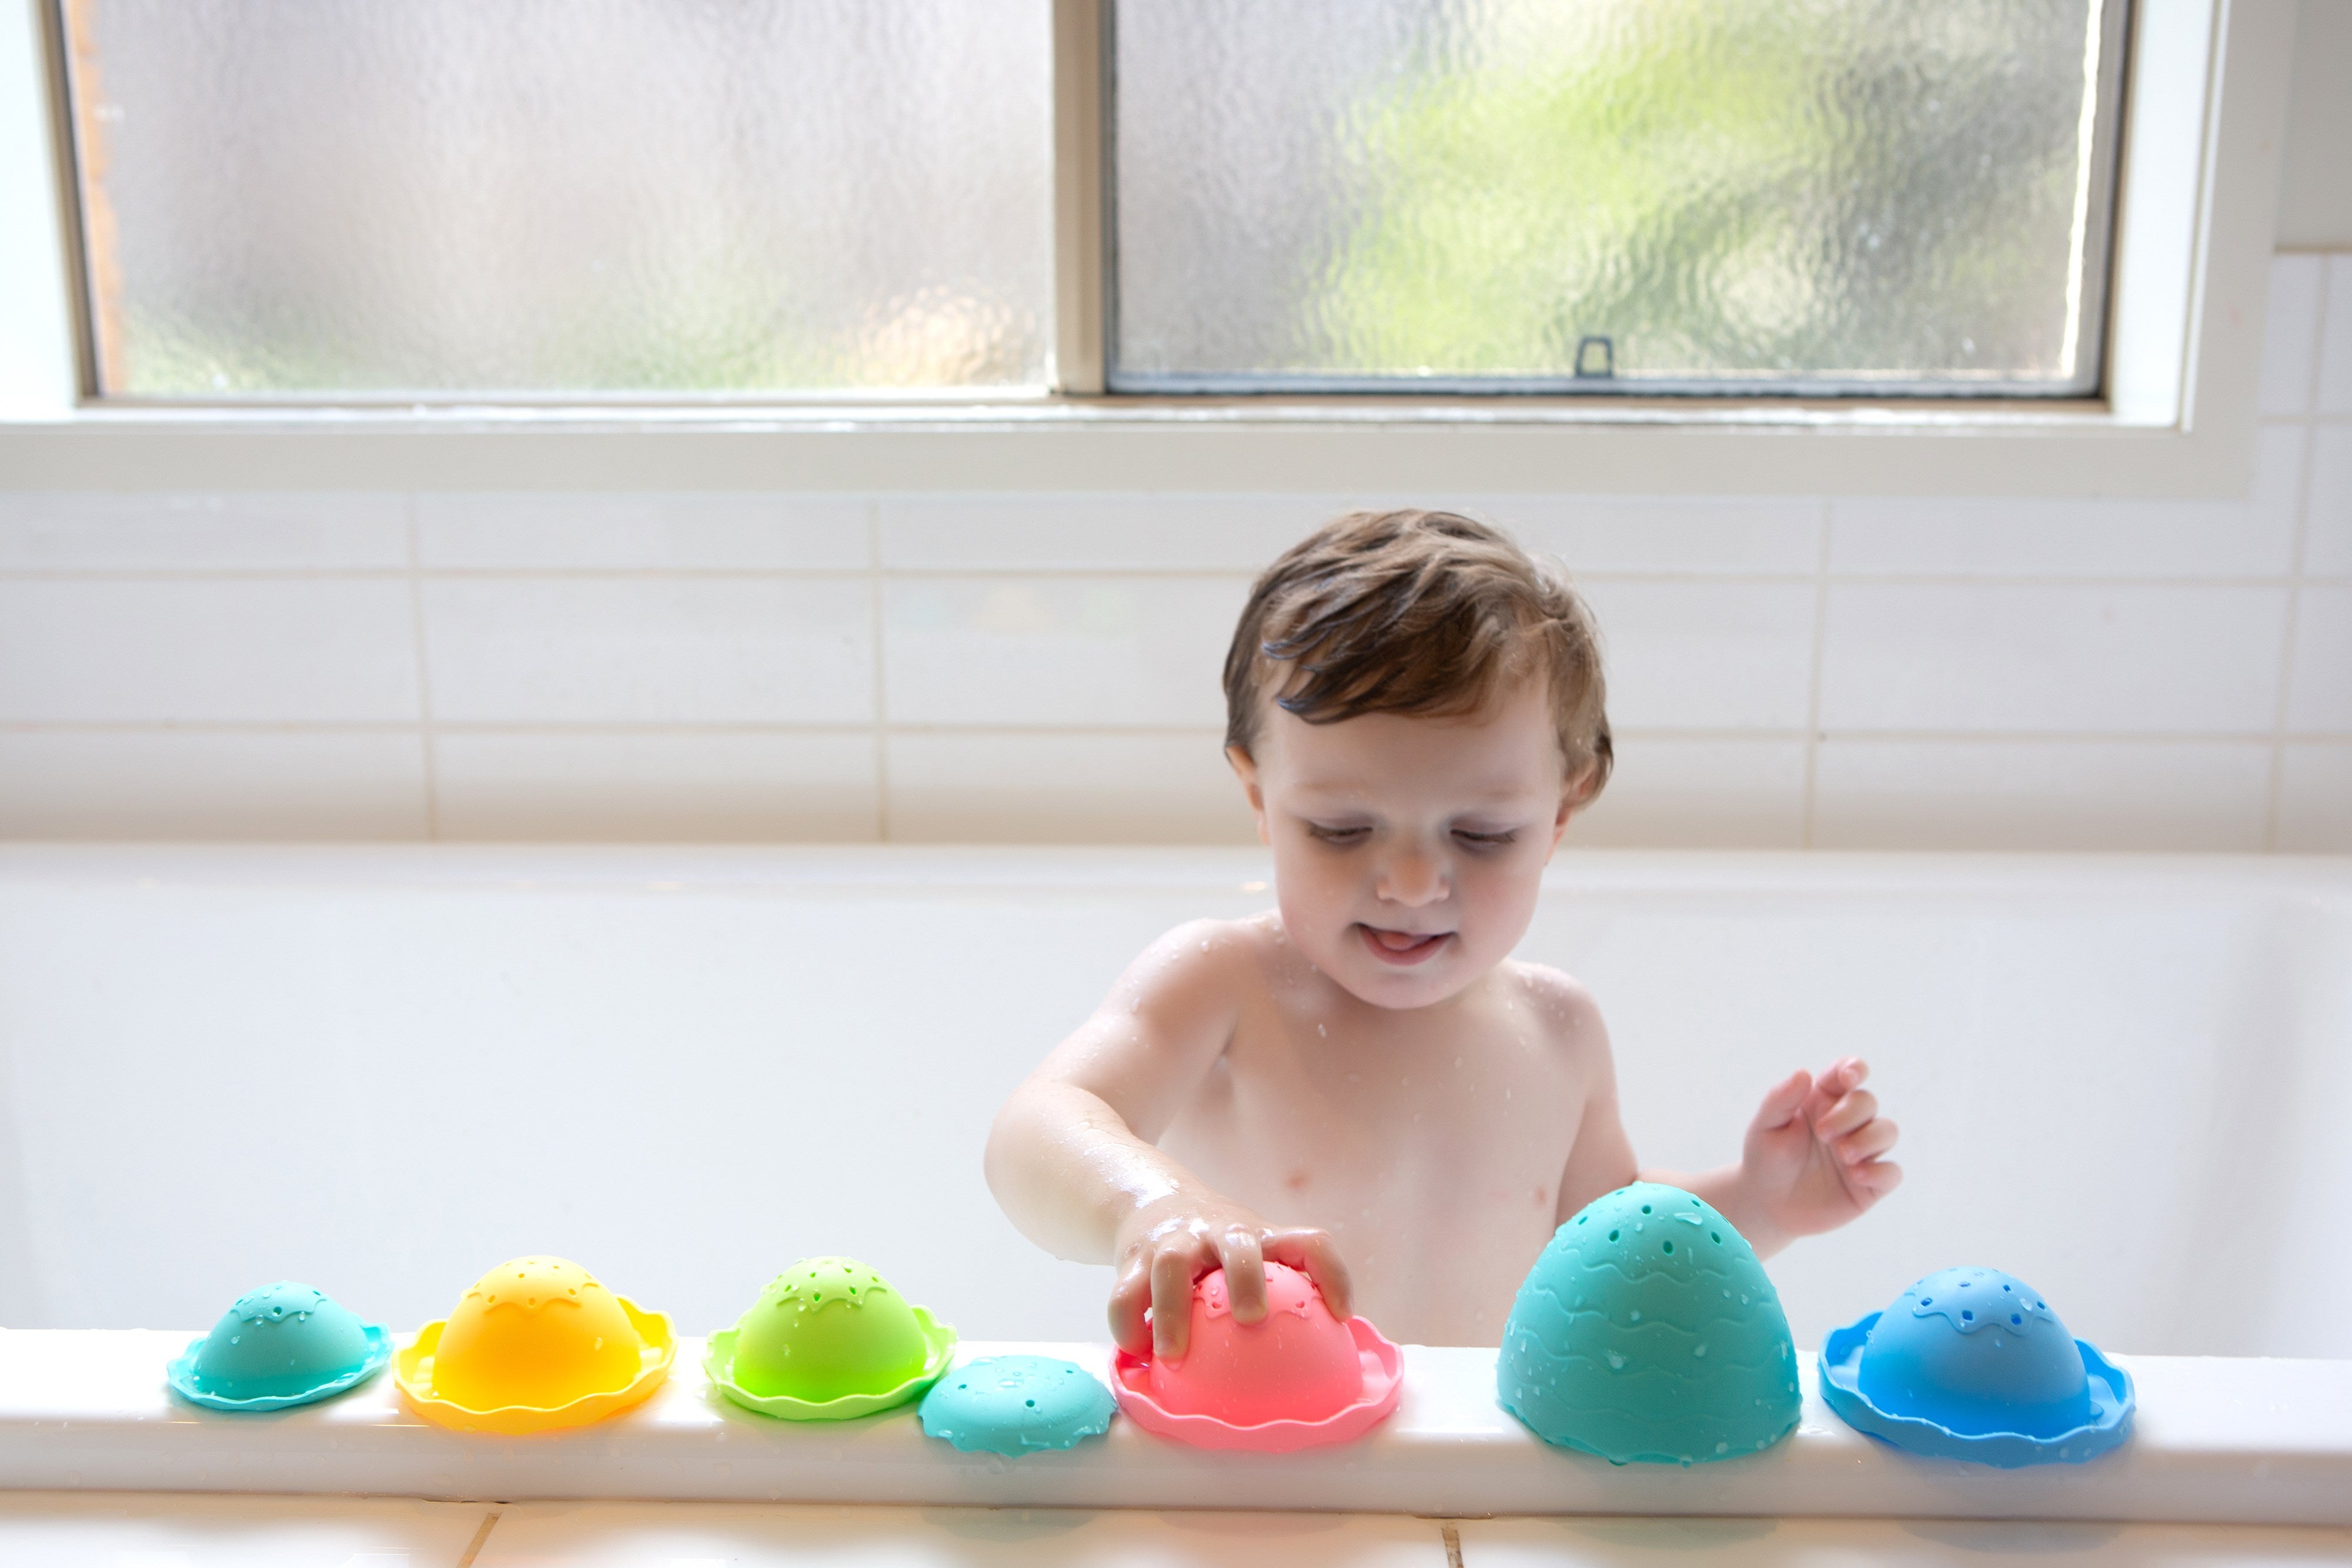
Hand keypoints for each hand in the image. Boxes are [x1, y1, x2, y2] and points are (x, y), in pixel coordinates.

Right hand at [1107, 1191, 1350, 1361]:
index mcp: (1260, 1236)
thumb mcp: (1252, 1254)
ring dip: (1172, 1312)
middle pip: (1238, 1244)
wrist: (1150, 1202)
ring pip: (1171, 1266)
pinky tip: (1135, 1353)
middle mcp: (1219, 1232)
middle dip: (1245, 1278)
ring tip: (1174, 1357)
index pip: (1309, 1243)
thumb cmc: (1218, 1251)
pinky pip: (1124, 1291)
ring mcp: (1174, 1241)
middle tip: (1250, 1319)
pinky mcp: (1133, 1257)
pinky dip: (1126, 1324)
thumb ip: (1278, 1293)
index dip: (1332, 1274)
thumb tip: (1317, 1368)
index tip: (1341, 1315)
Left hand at [1740, 1056, 1900, 1244]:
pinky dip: (1880, 1171)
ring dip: (1869, 1139)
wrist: (1766, 1204)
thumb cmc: (1765, 1159)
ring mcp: (1862, 1152)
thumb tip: (1804, 1073)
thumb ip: (1780, 1099)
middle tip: (1823, 1133)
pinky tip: (1857, 1176)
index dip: (1855, 1068)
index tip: (1849, 1077)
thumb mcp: (1765, 1127)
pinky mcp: (1870, 1183)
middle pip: (1867, 1101)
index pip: (1847, 1073)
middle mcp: (1847, 1122)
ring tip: (1843, 1154)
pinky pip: (1892, 1172)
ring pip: (1888, 1131)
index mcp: (1822, 1100)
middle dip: (1850, 1113)